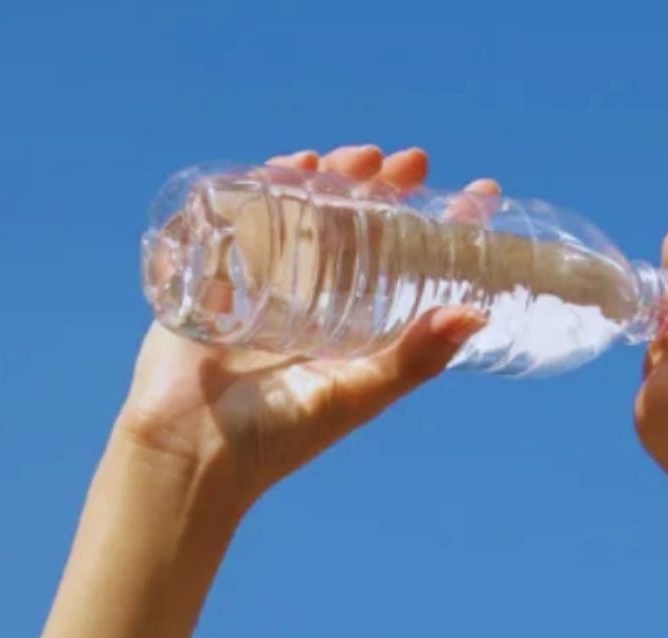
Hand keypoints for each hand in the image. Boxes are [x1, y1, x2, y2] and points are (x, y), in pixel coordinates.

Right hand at [114, 144, 501, 514]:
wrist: (189, 451)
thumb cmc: (275, 437)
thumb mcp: (356, 395)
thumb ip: (412, 360)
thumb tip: (477, 315)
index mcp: (352, 329)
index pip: (406, 264)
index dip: (441, 226)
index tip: (478, 192)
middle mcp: (313, 300)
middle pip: (356, 225)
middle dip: (385, 187)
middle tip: (414, 162)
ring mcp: (264, 283)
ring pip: (307, 212)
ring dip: (334, 176)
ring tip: (362, 157)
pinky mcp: (216, 272)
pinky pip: (245, 215)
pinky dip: (267, 183)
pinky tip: (293, 164)